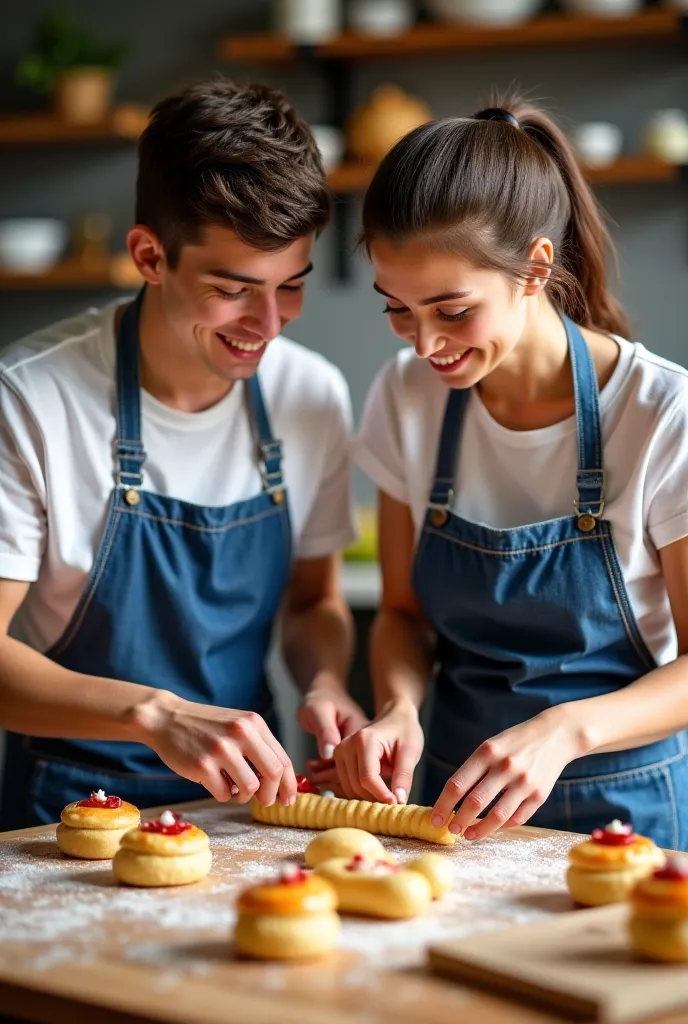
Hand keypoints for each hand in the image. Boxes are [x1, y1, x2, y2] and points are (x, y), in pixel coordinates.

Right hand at [131, 691, 296, 807]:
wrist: (167, 718)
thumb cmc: (206, 727)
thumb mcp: (238, 725)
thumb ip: (259, 747)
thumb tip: (280, 782)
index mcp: (254, 723)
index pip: (283, 759)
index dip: (289, 784)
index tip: (288, 799)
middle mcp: (241, 733)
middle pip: (274, 773)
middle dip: (272, 794)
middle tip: (265, 801)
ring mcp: (221, 749)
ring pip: (250, 787)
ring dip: (244, 796)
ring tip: (233, 788)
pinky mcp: (202, 765)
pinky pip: (224, 794)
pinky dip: (222, 794)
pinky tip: (214, 782)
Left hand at [298, 684, 368, 789]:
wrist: (325, 692)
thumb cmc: (321, 698)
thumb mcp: (319, 710)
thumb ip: (325, 731)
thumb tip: (328, 754)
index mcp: (361, 730)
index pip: (357, 760)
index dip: (342, 773)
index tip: (321, 779)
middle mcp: (365, 741)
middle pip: (357, 769)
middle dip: (333, 778)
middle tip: (313, 779)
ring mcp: (361, 747)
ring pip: (350, 771)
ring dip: (330, 776)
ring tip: (312, 776)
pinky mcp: (353, 751)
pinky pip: (344, 766)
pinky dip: (328, 771)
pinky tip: (315, 771)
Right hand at [334, 699, 423, 804]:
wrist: (395, 716)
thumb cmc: (405, 731)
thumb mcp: (411, 751)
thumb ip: (404, 776)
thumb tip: (399, 801)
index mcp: (364, 740)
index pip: (367, 778)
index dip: (381, 795)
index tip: (397, 804)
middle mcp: (346, 746)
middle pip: (356, 786)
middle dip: (376, 798)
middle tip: (396, 800)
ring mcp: (339, 753)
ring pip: (350, 789)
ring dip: (369, 796)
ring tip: (388, 789)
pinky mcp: (339, 760)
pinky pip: (347, 785)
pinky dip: (362, 792)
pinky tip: (378, 788)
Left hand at [431, 708, 584, 840]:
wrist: (555, 735)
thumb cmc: (515, 742)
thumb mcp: (491, 746)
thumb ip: (474, 769)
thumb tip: (452, 799)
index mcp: (487, 752)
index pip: (458, 784)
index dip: (443, 805)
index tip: (435, 818)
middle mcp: (505, 766)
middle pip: (475, 802)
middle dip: (458, 820)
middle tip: (450, 830)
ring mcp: (524, 782)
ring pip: (498, 816)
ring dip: (480, 830)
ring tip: (468, 835)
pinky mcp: (539, 795)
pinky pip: (517, 818)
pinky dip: (503, 826)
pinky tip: (494, 827)